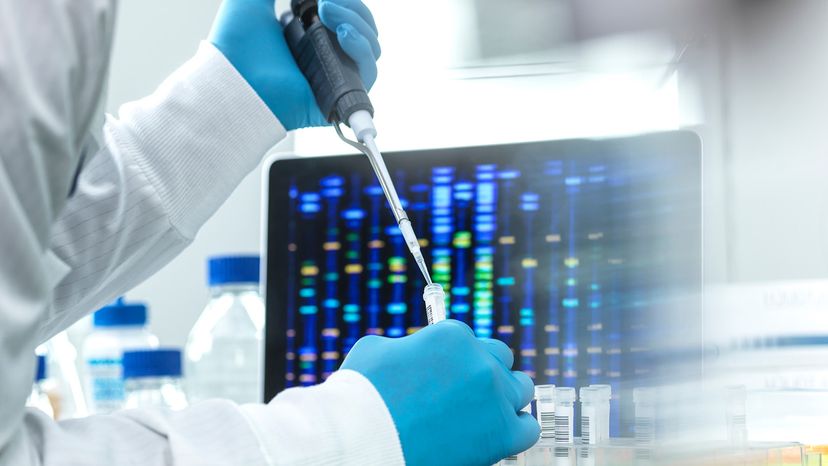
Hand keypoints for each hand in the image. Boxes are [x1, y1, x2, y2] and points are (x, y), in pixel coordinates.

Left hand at [209, 0, 379, 129]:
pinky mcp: (338, 97)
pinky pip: (367, 73)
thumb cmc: (236, 44)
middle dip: (353, 6)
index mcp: (309, 33)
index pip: (346, 15)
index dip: (346, 1)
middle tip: (327, 0)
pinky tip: (345, 34)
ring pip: (370, 47)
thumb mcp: (254, 0)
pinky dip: (362, 48)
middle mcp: (324, 55)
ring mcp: (333, 76)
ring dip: (359, 22)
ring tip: (330, 11)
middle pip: (362, 28)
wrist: (230, 77)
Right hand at [341, 320, 539, 465]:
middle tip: (464, 392)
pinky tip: (496, 433)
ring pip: (520, 388)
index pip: (468, 340)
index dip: (455, 358)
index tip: (446, 374)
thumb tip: (414, 354)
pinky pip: (528, 428)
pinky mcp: (502, 434)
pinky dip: (515, 429)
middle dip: (483, 372)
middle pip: (500, 358)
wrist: (365, 440)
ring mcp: (495, 397)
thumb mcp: (378, 351)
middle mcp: (480, 361)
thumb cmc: (362, 396)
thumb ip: (407, 347)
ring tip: (481, 413)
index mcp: (453, 335)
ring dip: (504, 397)